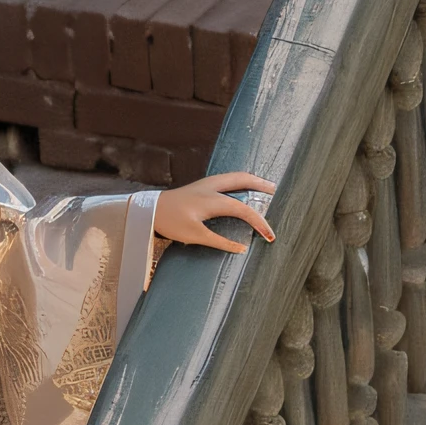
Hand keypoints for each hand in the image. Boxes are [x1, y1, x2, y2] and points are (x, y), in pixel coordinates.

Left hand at [154, 172, 275, 253]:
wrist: (149, 210)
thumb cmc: (170, 222)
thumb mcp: (195, 236)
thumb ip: (220, 242)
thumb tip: (242, 248)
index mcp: (212, 199)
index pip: (243, 209)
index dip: (259, 222)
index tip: (270, 237)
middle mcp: (211, 187)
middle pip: (242, 179)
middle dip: (261, 185)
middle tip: (276, 191)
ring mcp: (206, 184)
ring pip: (234, 176)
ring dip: (251, 180)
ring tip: (265, 187)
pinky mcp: (201, 186)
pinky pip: (227, 179)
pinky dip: (240, 181)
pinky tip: (242, 187)